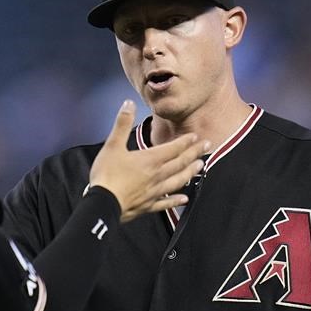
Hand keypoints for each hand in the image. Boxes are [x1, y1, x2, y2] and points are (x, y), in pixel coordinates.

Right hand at [87, 100, 207, 222]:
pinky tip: (184, 199)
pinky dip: (176, 200)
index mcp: (150, 160)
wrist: (102, 203)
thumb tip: (129, 104)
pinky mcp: (148, 205)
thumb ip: (122, 124)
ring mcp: (154, 192)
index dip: (186, 142)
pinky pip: (166, 203)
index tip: (196, 137)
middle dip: (195, 154)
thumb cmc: (107, 175)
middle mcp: (157, 175)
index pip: (173, 148)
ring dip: (191, 173)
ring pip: (178, 181)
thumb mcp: (112, 145)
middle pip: (180, 163)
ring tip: (201, 167)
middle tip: (208, 147)